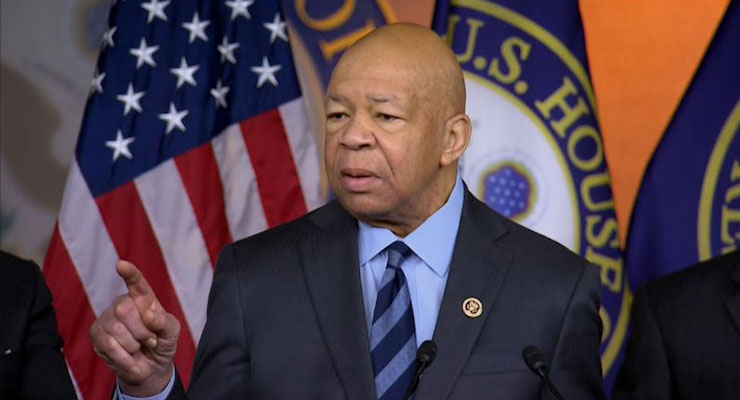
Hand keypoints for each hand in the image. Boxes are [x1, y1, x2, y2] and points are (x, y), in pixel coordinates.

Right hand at [90, 260, 180, 396]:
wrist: (150, 369)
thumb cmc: (162, 343)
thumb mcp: (172, 332)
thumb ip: (164, 321)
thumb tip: (148, 314)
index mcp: (143, 299)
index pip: (136, 283)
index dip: (130, 274)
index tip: (121, 264)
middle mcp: (122, 304)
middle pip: (124, 309)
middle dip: (141, 331)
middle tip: (150, 341)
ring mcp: (107, 319)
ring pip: (115, 329)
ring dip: (133, 346)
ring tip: (138, 348)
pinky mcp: (96, 335)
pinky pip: (108, 345)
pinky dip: (124, 357)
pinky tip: (130, 359)